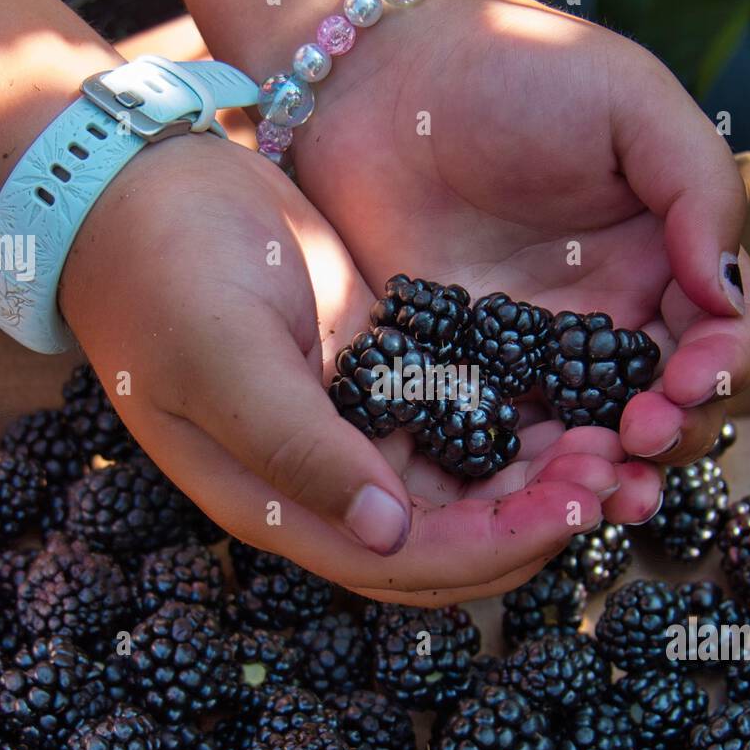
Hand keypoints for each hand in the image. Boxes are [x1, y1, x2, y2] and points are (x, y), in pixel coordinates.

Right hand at [58, 133, 614, 603]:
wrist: (142, 188)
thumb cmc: (163, 274)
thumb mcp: (223, 362)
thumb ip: (300, 450)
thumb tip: (389, 532)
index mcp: (277, 503)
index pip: (402, 562)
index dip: (491, 548)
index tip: (572, 510)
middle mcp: (321, 481)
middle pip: (446, 538)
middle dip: (530, 517)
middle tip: (607, 472)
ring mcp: (352, 428)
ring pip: (462, 483)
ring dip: (532, 473)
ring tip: (603, 437)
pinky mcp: (378, 374)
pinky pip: (458, 418)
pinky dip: (512, 420)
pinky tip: (567, 395)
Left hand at [293, 0, 749, 507]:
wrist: (382, 74)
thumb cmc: (519, 68)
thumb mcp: (630, 103)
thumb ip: (695, 187)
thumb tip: (724, 291)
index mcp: (662, 255)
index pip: (719, 331)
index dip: (719, 365)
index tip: (692, 380)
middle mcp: (605, 313)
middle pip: (662, 399)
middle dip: (670, 432)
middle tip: (641, 442)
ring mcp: (532, 349)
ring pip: (586, 433)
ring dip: (605, 471)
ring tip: (604, 494)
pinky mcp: (461, 369)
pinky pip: (501, 432)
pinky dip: (521, 469)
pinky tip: (527, 488)